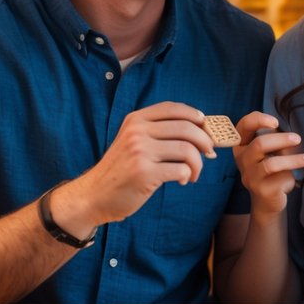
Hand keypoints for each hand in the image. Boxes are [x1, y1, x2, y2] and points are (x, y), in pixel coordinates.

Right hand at [64, 101, 214, 227]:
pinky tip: (182, 181)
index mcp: (136, 120)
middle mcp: (137, 132)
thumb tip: (199, 130)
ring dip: (198, 163)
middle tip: (209, 153)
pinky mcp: (144, 173)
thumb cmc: (120, 170)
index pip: (173, 108)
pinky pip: (181, 169)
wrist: (94, 195)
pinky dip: (188, 175)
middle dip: (205, 141)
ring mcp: (140, 152)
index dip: (195, 116)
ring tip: (194, 173)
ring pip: (187, 149)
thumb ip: (157, 133)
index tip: (205, 126)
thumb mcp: (132, 141)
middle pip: (186, 128)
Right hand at [231, 112, 303, 218]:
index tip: (276, 122)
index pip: (243, 126)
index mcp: (242, 145)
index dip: (257, 119)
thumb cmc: (271, 171)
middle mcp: (242, 160)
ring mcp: (250, 176)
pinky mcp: (261, 189)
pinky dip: (294, 168)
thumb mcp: (272, 152)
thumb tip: (293, 136)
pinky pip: (279, 177)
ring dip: (292, 159)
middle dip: (281, 139)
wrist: (268, 200)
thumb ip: (276, 140)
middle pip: (259, 144)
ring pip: (269, 164)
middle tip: (297, 139)